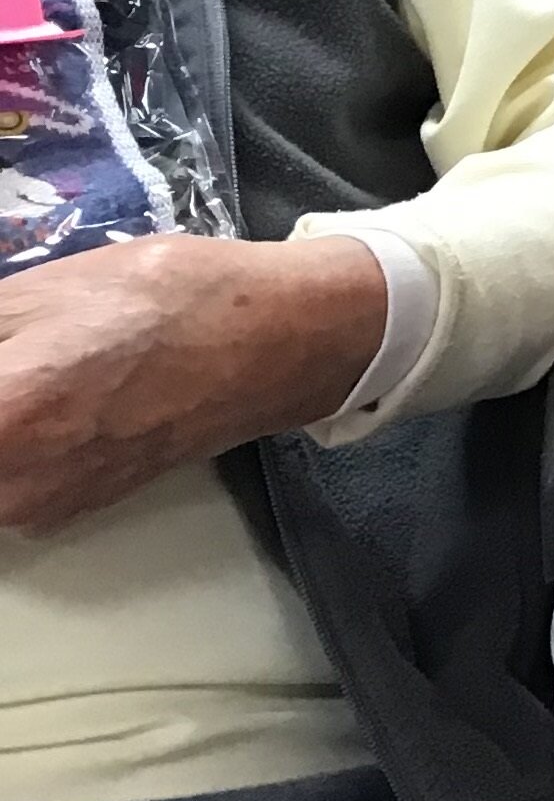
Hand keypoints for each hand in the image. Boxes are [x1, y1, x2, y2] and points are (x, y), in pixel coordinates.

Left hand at [0, 235, 387, 530]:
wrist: (279, 343)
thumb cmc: (167, 300)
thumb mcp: (40, 291)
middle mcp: (8, 489)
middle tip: (4, 349)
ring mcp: (38, 509)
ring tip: (20, 367)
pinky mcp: (70, 509)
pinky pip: (2, 484)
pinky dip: (5, 447)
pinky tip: (37, 395)